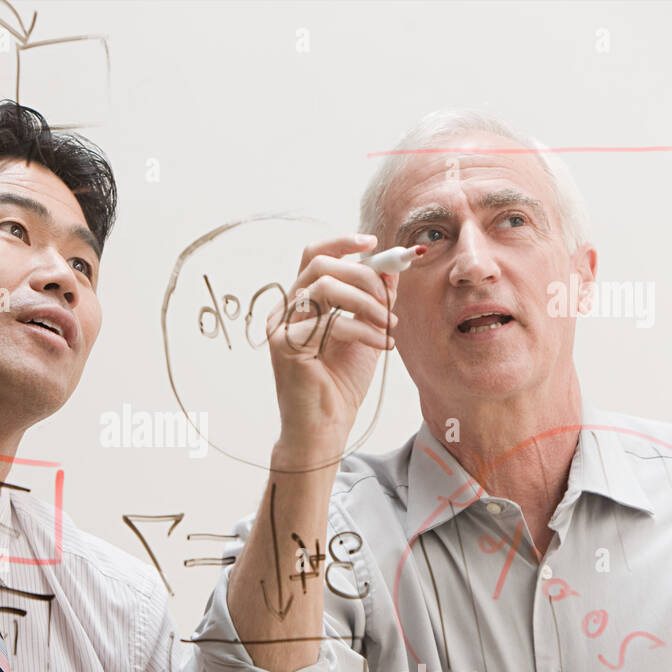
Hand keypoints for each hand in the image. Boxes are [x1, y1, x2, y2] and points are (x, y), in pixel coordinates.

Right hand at [266, 234, 398, 461]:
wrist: (324, 429)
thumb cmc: (340, 385)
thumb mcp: (366, 332)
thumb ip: (375, 300)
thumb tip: (390, 268)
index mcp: (301, 303)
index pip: (314, 256)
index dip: (342, 242)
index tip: (374, 243)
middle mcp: (285, 310)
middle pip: (320, 264)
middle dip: (363, 275)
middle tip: (389, 301)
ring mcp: (280, 327)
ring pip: (324, 287)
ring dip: (366, 302)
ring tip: (389, 326)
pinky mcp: (285, 346)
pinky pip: (330, 322)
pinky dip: (364, 330)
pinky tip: (383, 346)